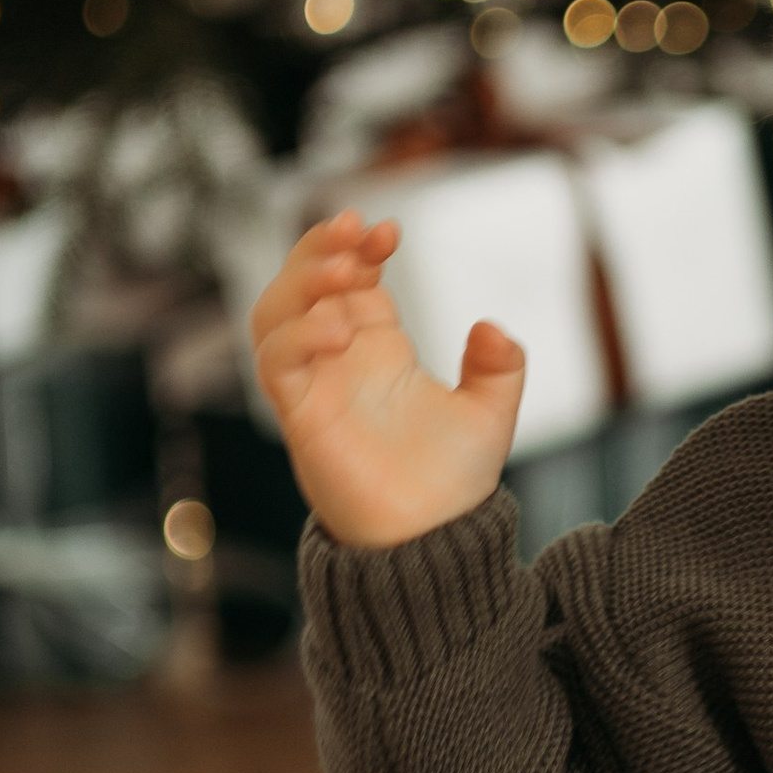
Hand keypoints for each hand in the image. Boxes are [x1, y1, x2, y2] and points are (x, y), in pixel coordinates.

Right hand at [250, 210, 525, 547]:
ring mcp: (314, 385)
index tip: (389, 231)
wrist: (434, 540)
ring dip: (301, 281)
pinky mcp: (300, 415)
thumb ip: (500, 366)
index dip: (358, 247)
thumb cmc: (453, 481)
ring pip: (273, 313)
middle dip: (320, 247)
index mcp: (377, 347)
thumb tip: (491, 328)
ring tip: (348, 270)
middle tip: (358, 231)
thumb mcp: (491, 412)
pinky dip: (297, 336)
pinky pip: (276, 362)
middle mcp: (337, 359)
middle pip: (300, 283)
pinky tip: (339, 329)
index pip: (350, 278)